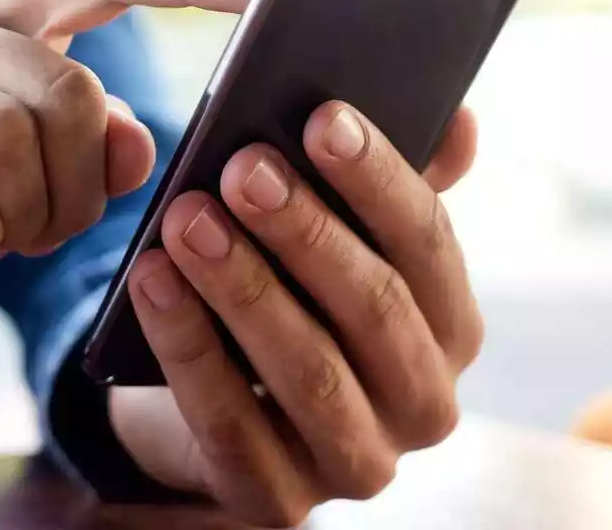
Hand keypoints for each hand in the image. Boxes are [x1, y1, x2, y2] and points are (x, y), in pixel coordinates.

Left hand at [111, 103, 480, 526]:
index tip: (322, 119)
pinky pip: (231, 424)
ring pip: (310, 371)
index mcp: (450, 327)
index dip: (379, 179)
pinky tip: (152, 283)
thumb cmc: (293, 300)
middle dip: (305, 231)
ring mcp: (358, 462)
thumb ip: (393, 186)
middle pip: (374, 307)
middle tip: (241, 168)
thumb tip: (459, 120)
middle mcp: (424, 403)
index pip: (430, 244)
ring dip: (243, 287)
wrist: (218, 404)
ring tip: (187, 219)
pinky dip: (189, 347)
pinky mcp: (279, 501)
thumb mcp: (343, 241)